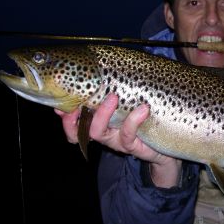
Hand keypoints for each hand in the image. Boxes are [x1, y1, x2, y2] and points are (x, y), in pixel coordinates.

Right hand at [55, 93, 181, 187]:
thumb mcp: (128, 107)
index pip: (74, 126)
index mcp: (100, 125)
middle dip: (76, 118)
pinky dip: (134, 120)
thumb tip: (102, 74)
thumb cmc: (144, 122)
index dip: (65, 118)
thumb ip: (114, 95)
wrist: (163, 149)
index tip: (60, 107)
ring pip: (100, 133)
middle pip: (81, 131)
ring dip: (103, 114)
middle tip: (84, 101)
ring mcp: (118, 141)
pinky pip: (128, 134)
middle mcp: (106, 134)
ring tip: (113, 97)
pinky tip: (143, 109)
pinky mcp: (134, 146)